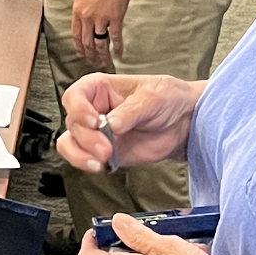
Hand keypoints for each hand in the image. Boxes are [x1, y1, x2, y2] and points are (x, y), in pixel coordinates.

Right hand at [57, 72, 202, 170]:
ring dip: (80, 154)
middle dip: (86, 138)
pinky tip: (101, 166)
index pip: (75, 95)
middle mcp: (94, 109)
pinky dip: (85, 163)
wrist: (184, 123)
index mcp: (100, 88)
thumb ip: (131, 110)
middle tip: (106, 148)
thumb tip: (111, 124)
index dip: (79, 108)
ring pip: (71, 142)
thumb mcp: (153, 96)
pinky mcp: (105, 152)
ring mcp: (98, 132)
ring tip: (101, 160)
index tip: (95, 121)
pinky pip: (83, 158)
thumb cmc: (168, 98)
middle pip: (73, 122)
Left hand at [72, 0, 132, 61]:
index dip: (79, 47)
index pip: (75, 34)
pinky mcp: (115, 18)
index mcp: (77, 10)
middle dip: (90, 55)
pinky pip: (115, 37)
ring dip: (103, 55)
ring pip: (100, 43)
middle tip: (94, 62)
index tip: (81, 54)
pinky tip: (119, 54)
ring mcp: (101, 18)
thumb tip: (86, 21)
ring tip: (105, 63)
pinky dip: (117, 47)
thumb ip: (84, 9)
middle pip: (87, 42)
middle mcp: (87, 17)